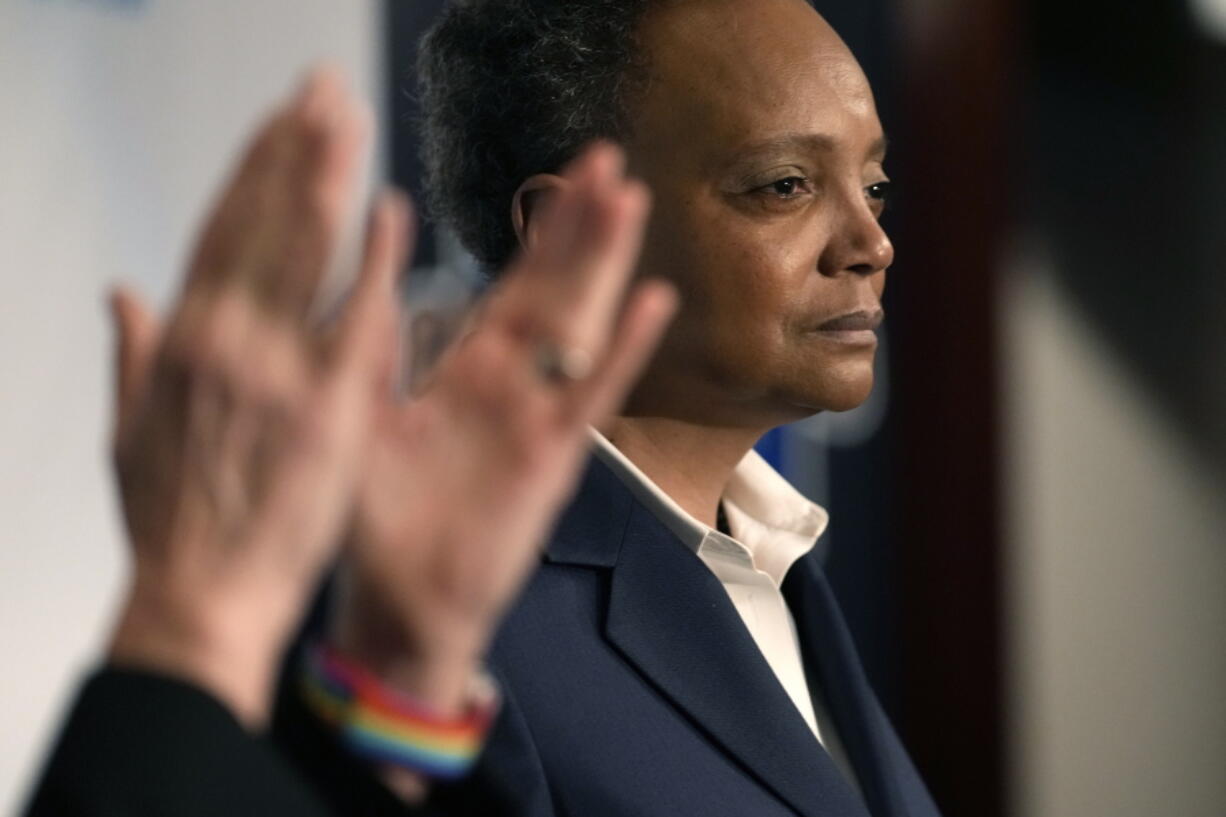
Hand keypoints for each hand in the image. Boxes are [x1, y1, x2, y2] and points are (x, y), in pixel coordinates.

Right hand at [106, 68, 407, 726]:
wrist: (202, 599)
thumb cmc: (170, 523)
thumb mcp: (129, 432)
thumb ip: (132, 352)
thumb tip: (122, 293)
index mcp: (181, 340)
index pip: (219, 230)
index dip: (251, 170)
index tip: (277, 123)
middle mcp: (224, 340)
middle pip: (262, 222)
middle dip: (292, 148)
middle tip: (322, 91)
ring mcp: (277, 368)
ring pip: (302, 251)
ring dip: (326, 175)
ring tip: (347, 118)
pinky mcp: (328, 407)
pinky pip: (356, 319)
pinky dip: (375, 261)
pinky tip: (390, 210)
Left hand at [333, 145, 676, 711]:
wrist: (399, 604)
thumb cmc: (376, 522)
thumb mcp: (361, 418)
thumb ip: (371, 346)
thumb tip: (365, 273)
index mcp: (465, 373)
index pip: (511, 285)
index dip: (540, 233)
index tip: (565, 176)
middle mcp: (509, 386)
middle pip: (555, 289)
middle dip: (581, 225)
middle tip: (609, 158)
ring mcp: (536, 418)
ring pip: (577, 325)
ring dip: (603, 263)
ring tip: (630, 198)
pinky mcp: (552, 457)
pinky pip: (591, 394)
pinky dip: (621, 349)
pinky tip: (653, 300)